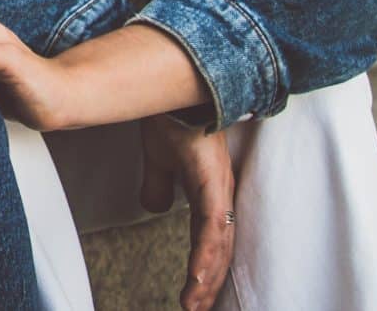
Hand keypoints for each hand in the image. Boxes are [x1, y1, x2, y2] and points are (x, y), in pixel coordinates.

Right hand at [140, 115, 236, 310]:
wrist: (172, 87)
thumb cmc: (170, 117)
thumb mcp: (158, 157)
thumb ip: (158, 182)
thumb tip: (155, 206)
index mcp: (211, 192)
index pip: (211, 241)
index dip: (206, 270)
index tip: (193, 298)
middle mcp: (221, 194)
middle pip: (221, 250)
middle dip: (208, 285)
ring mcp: (220, 189)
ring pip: (220, 245)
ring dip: (207, 278)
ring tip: (194, 304)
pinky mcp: (213, 183)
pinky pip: (213, 227)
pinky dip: (206, 255)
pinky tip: (199, 276)